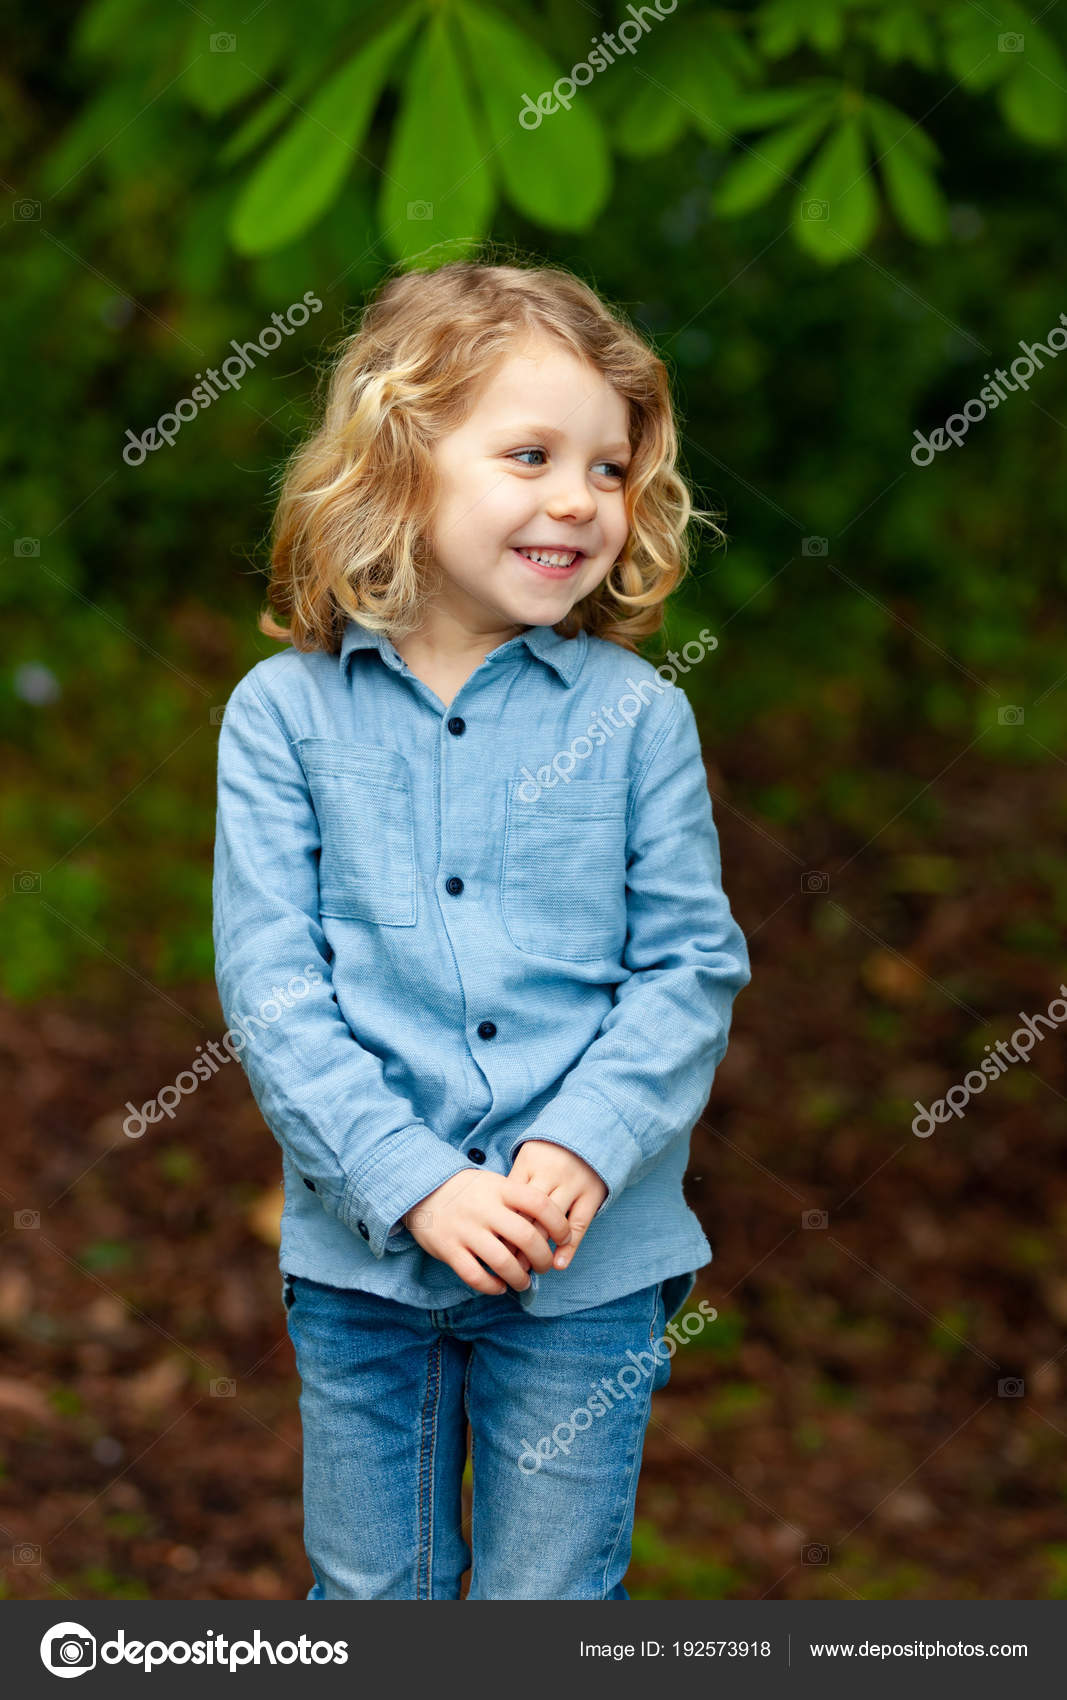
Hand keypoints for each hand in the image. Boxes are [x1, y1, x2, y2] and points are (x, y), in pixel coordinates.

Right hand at [402, 1169, 572, 1295]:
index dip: (558, 1223)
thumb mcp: (494, 1183)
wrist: (423, 1189)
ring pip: (503, 1262)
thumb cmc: (469, 1191)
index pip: (539, 1204)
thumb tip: (551, 1225)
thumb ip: (518, 1200)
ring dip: (520, 1277)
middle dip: (542, 1258)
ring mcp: (465, 1229)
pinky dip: (492, 1286)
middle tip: (544, 1265)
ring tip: (524, 1281)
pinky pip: (475, 1276)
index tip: (564, 1237)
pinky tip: (500, 1286)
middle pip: (526, 1237)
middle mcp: (485, 1209)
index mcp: (500, 1189)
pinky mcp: (448, 1249)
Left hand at [507, 1140, 606, 1271]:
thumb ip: (516, 1184)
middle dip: (517, 1243)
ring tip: (530, 1269)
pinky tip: (559, 1264)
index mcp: (529, 1163)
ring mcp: (573, 1184)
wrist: (591, 1129)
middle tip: (508, 1266)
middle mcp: (551, 1174)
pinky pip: (579, 1224)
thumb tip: (497, 1221)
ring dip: (540, 1249)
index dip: (501, 1226)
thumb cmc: (550, 1151)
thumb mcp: (529, 1159)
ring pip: (552, 1222)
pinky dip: (569, 1247)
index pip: (510, 1200)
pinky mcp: (592, 1194)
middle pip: (528, 1214)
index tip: (492, 1248)